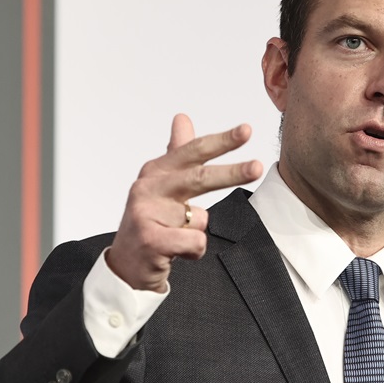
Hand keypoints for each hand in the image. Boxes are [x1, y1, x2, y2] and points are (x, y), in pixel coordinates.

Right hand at [107, 113, 262, 291]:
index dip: (221, 141)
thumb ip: (176, 152)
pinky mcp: (151, 240)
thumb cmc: (150, 221)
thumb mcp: (161, 184)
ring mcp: (147, 213)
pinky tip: (175, 252)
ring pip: (201, 218)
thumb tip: (182, 118)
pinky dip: (193, 251)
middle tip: (257, 167)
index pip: (193, 151)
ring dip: (196, 232)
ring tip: (176, 237)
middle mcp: (148, 188)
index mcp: (155, 171)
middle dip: (232, 173)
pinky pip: (195, 241)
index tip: (246, 131)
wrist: (126, 264)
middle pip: (199, 177)